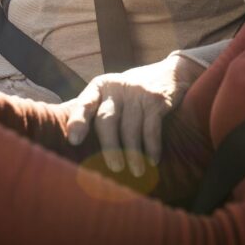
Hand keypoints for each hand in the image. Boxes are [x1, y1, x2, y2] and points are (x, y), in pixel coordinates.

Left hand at [64, 53, 204, 176]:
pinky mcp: (157, 100)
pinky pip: (151, 128)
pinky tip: (153, 161)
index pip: (85, 104)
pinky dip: (152, 147)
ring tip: (136, 172)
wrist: (170, 72)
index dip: (78, 122)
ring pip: (130, 128)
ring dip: (133, 153)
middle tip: (114, 168)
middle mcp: (116, 87)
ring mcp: (137, 92)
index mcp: (100, 86)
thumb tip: (75, 146)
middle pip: (107, 119)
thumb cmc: (131, 92)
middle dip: (109, 146)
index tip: (74, 141)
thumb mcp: (112, 93)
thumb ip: (96, 110)